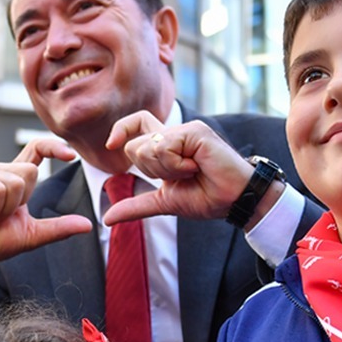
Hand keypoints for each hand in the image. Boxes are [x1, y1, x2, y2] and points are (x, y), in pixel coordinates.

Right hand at [0, 138, 91, 309]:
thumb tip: (88, 225)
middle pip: (29, 172)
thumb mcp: (33, 234)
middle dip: (20, 202)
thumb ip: (59, 227)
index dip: (53, 147)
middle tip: (0, 215)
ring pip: (14, 182)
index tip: (70, 155)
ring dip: (4, 208)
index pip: (35, 150)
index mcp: (12, 178)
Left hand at [106, 113, 268, 223]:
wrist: (234, 201)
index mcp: (166, 145)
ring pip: (147, 148)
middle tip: (179, 176)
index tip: (110, 145)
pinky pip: (164, 148)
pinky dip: (175, 166)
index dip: (120, 130)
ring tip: (191, 171)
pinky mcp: (195, 131)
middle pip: (134, 145)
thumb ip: (136, 206)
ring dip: (166, 170)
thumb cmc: (207, 197)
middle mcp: (174, 133)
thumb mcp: (164, 202)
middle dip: (150, 170)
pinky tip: (196, 167)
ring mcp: (185, 130)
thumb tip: (106, 218)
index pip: (137, 124)